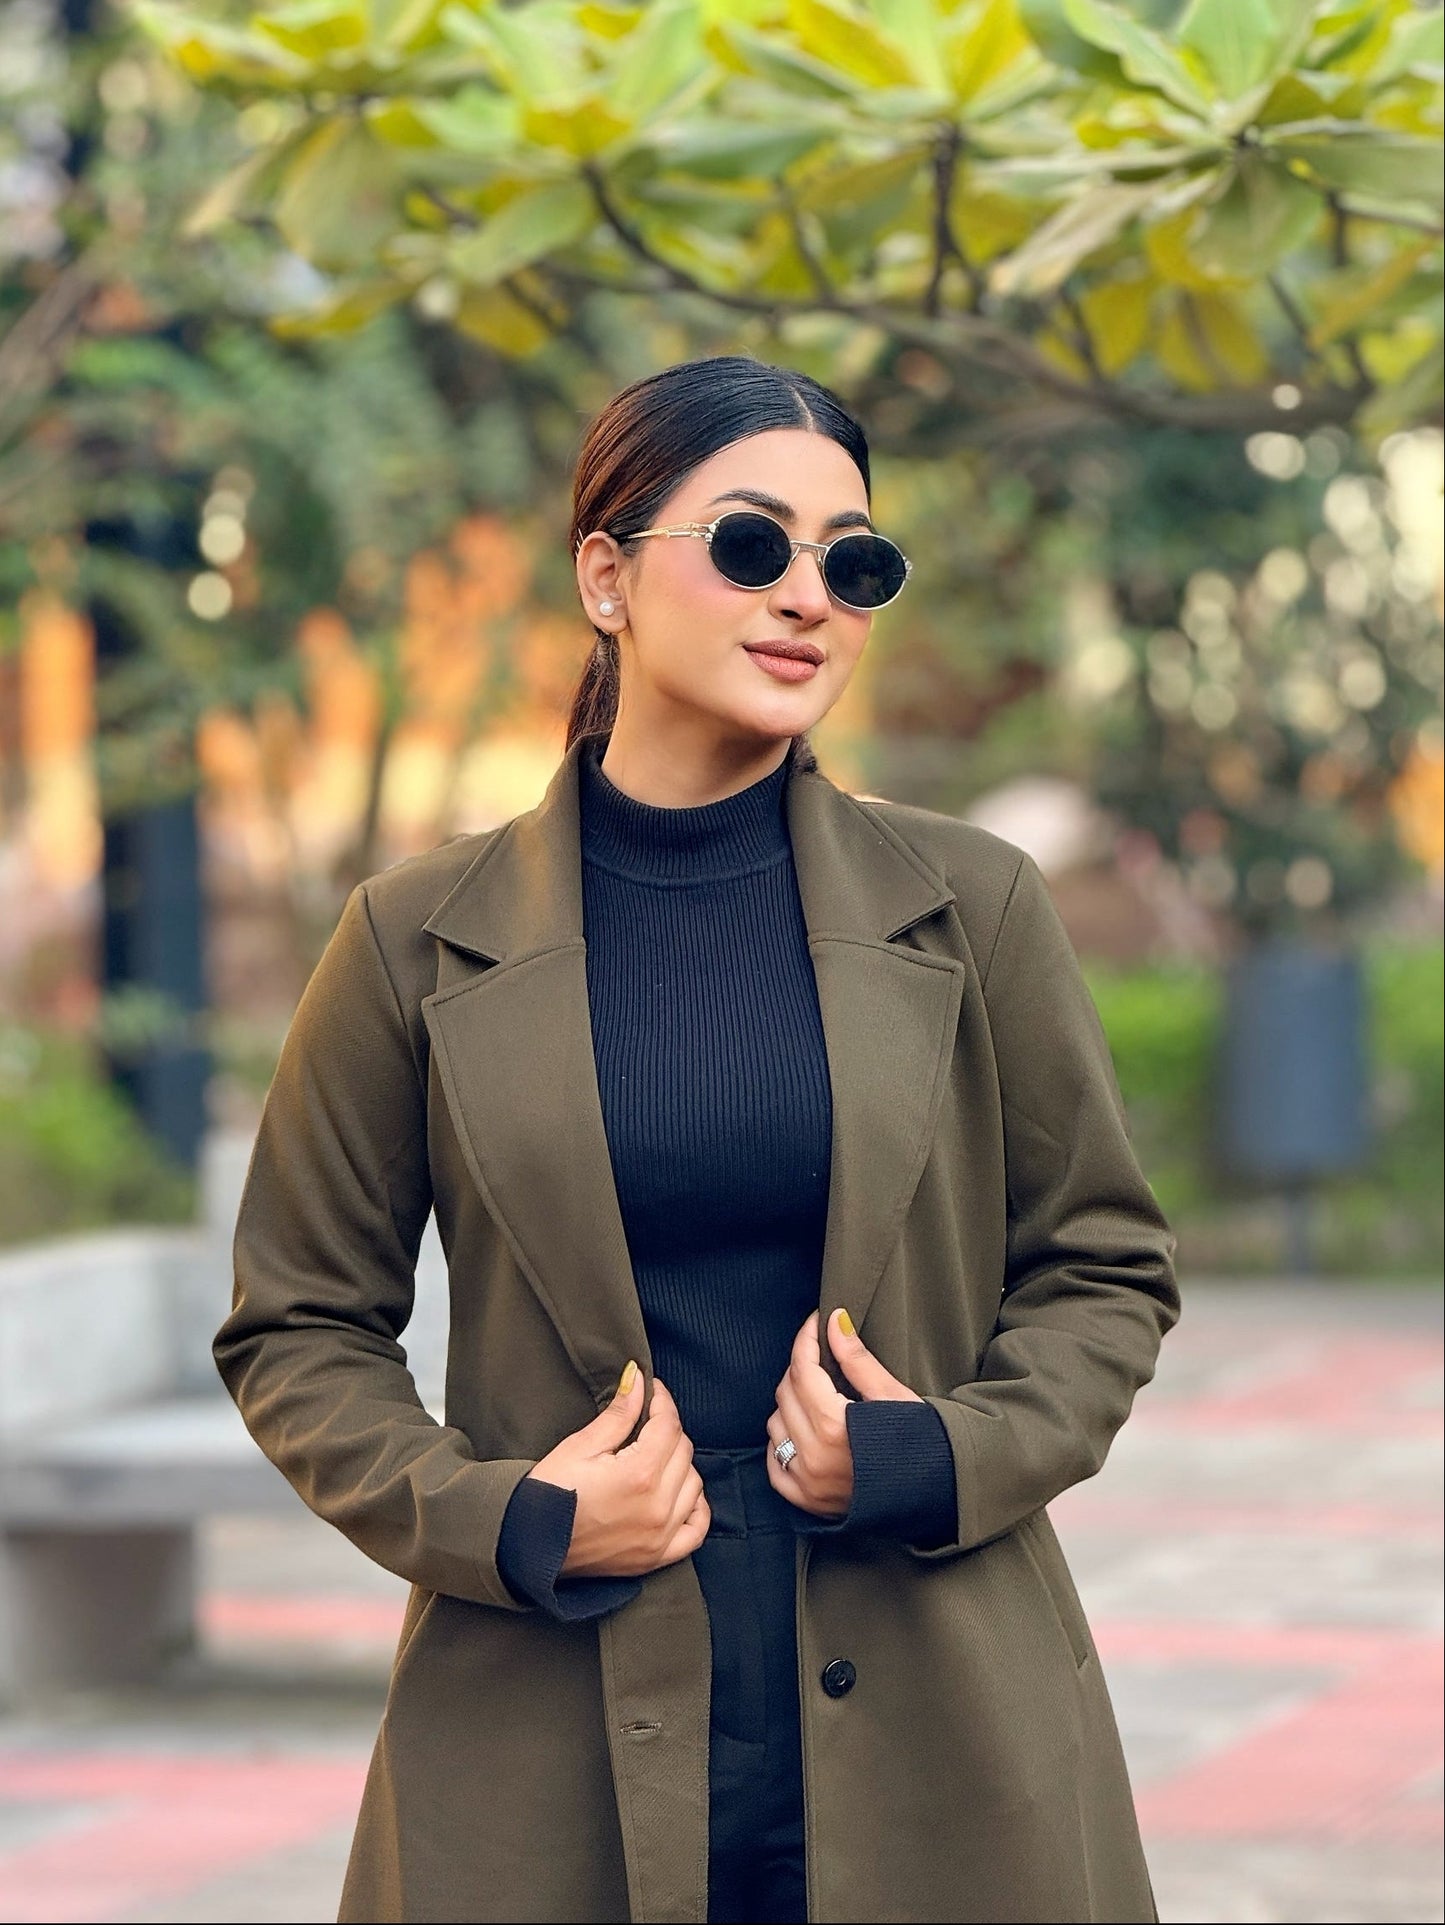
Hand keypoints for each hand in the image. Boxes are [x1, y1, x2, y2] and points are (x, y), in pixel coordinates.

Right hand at [528, 1367, 711, 1578]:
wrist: (527, 1544)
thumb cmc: (547, 1493)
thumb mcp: (580, 1446)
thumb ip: (618, 1414)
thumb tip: (638, 1379)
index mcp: (639, 1474)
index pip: (668, 1425)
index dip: (662, 1400)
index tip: (652, 1390)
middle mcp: (658, 1506)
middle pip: (684, 1452)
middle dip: (667, 1429)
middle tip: (646, 1421)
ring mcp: (660, 1536)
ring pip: (693, 1485)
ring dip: (680, 1465)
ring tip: (655, 1456)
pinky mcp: (656, 1558)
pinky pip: (696, 1530)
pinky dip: (695, 1509)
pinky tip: (680, 1495)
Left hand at [764, 1308, 923, 1517]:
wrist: (938, 1492)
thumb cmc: (923, 1441)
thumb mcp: (892, 1395)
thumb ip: (856, 1359)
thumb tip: (834, 1321)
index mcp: (835, 1427)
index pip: (803, 1370)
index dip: (807, 1340)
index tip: (815, 1323)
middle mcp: (814, 1457)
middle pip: (786, 1394)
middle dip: (801, 1369)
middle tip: (823, 1360)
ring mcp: (807, 1482)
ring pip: (776, 1425)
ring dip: (791, 1405)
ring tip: (819, 1399)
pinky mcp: (806, 1501)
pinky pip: (774, 1464)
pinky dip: (783, 1443)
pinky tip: (804, 1433)